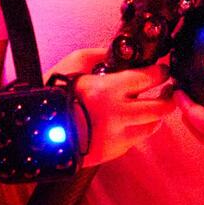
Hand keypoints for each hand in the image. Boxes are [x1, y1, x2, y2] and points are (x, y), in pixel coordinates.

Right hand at [49, 47, 173, 167]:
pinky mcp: (112, 152)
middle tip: (169, 91)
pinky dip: (137, 129)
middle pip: (161, 108)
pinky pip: (135, 140)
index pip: (150, 78)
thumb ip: (100, 55)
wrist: (34, 131)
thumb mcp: (74, 63)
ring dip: (156, 116)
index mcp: (108, 89)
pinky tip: (131, 122)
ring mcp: (116, 136)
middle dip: (169, 98)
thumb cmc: (53, 92)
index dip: (161, 72)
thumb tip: (121, 52)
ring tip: (154, 107)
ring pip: (152, 127)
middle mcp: (117, 114)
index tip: (163, 70)